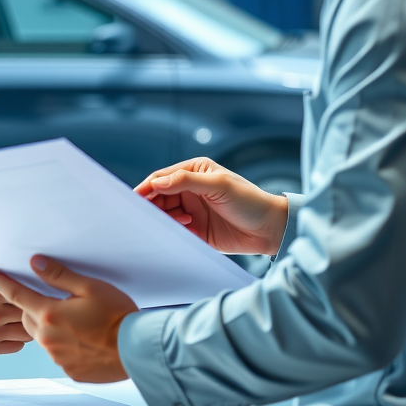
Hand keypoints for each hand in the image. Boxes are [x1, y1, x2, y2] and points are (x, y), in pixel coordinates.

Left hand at [0, 256, 136, 382]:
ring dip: (52, 327)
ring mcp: (58, 357)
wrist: (137, 349)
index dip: (1, 282)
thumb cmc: (118, 316)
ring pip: (44, 337)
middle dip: (34, 307)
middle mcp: (49, 338)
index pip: (17, 294)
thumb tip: (36, 263)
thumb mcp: (90, 287)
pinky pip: (59, 354)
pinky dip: (66, 344)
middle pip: (28, 318)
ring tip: (77, 321)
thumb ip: (59, 276)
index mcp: (50, 314)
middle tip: (53, 299)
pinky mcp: (70, 370)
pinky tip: (84, 339)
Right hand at [0, 260, 31, 357]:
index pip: (28, 290)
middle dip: (35, 308)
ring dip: (28, 325)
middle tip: (38, 304)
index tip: (41, 289)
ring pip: (27, 333)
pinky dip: (17, 339)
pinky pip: (16, 346)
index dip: (37, 290)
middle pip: (31, 312)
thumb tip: (15, 259)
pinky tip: (11, 329)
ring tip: (25, 318)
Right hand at [135, 157, 288, 254]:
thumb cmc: (249, 201)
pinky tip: (184, 232)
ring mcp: (191, 210)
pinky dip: (172, 232)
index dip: (147, 187)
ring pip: (165, 215)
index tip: (134, 199)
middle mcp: (189, 190)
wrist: (270, 230)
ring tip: (183, 222)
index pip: (162, 178)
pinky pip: (175, 231)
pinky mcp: (195, 230)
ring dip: (166, 219)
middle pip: (159, 197)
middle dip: (153, 205)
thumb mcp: (218, 185)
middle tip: (147, 215)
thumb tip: (156, 182)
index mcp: (194, 172)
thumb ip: (185, 181)